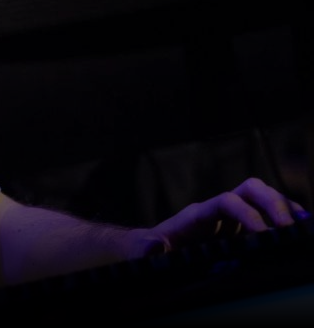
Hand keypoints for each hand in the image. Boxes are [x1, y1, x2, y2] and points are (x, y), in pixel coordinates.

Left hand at [129, 177, 308, 255]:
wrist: (148, 250)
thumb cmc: (146, 249)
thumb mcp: (142, 250)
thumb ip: (146, 247)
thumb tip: (154, 246)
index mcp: (197, 214)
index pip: (227, 201)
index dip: (248, 214)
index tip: (264, 234)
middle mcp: (217, 210)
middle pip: (250, 190)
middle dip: (272, 203)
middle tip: (290, 227)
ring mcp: (230, 218)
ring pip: (262, 199)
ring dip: (284, 208)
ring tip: (303, 226)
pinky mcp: (239, 231)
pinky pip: (266, 219)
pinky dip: (283, 221)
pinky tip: (298, 232)